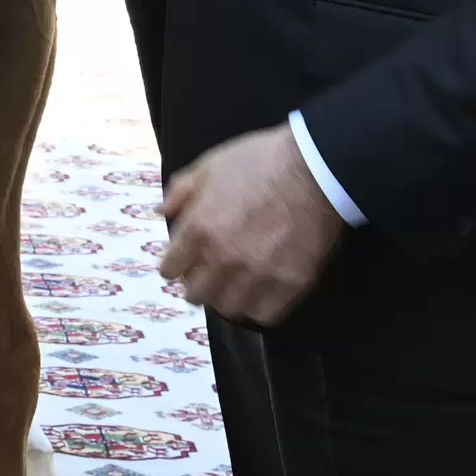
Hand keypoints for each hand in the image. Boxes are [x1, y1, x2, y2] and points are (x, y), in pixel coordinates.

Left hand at [157, 125, 346, 325]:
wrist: (315, 165)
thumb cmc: (259, 160)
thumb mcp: (210, 164)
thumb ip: (181, 190)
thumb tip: (160, 212)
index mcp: (199, 228)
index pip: (170, 269)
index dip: (174, 266)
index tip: (183, 264)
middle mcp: (223, 257)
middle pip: (197, 295)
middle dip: (198, 285)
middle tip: (209, 275)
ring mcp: (258, 274)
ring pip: (229, 308)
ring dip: (228, 298)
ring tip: (235, 285)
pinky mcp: (291, 283)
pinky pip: (265, 315)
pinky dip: (259, 307)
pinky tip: (261, 293)